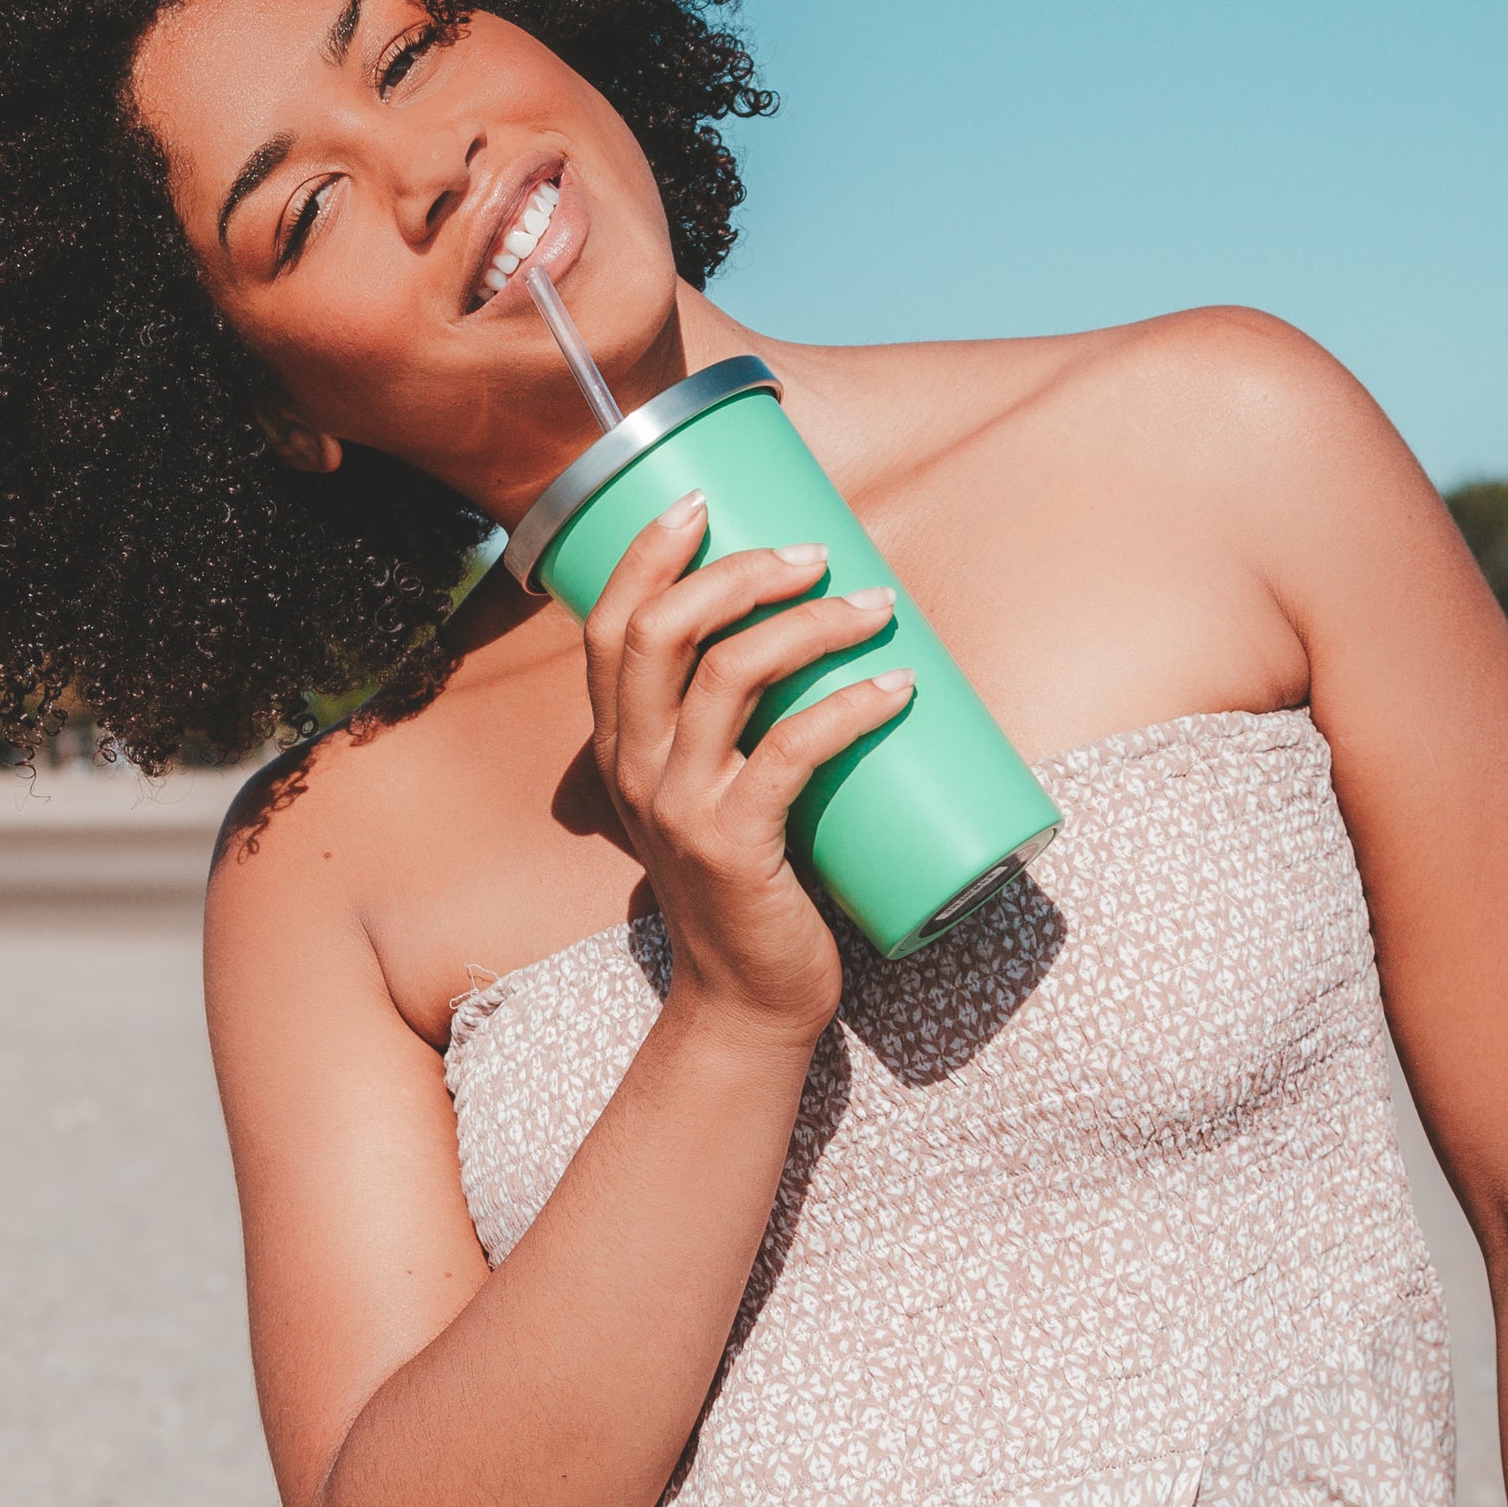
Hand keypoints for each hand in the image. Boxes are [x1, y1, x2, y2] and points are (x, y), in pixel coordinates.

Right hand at [580, 492, 914, 1038]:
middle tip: (815, 552)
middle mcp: (636, 770)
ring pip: (731, 675)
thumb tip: (813, 642)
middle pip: (663, 632)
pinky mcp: (736, 848)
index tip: (703, 502)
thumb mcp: (711, 797)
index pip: (608, 627)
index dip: (647, 554)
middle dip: (740, 570)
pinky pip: (794, 751)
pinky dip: (851, 705)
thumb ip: (734, 734)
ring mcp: (681, 808)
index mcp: (621, 748)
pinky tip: (899, 685)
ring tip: (878, 605)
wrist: (745, 1004)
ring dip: (811, 623)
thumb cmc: (751, 886)